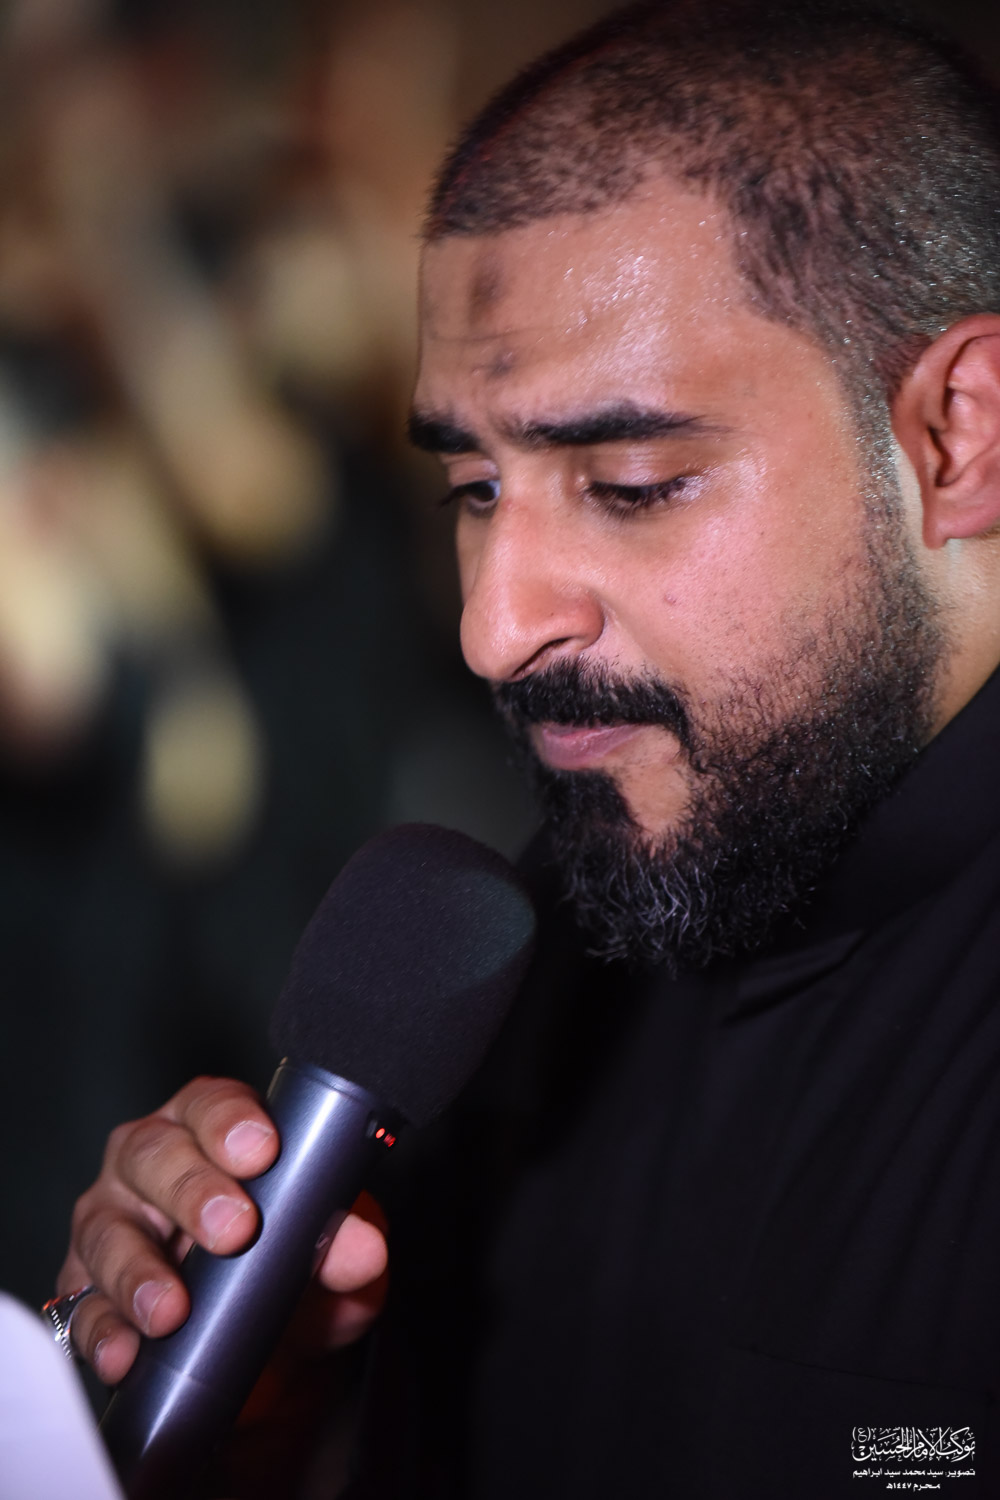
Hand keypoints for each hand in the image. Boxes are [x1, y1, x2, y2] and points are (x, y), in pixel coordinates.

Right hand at [57, 1076, 388, 1384]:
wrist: (268, 1336)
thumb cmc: (290, 1256)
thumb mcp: (330, 1248)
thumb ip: (345, 1240)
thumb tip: (363, 1251)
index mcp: (209, 1126)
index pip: (211, 1103)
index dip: (230, 1122)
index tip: (261, 1151)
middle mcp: (150, 1161)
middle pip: (152, 1156)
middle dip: (191, 1192)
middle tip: (233, 1231)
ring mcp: (111, 1222)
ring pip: (107, 1230)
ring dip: (138, 1271)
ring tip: (172, 1310)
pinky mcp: (88, 1288)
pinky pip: (83, 1307)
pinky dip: (102, 1331)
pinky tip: (125, 1353)